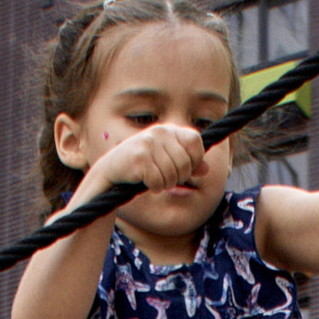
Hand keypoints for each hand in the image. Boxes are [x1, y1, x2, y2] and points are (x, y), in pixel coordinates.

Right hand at [89, 118, 212, 204]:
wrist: (112, 172)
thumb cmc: (142, 167)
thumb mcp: (166, 162)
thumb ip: (187, 164)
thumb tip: (207, 169)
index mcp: (168, 130)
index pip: (196, 142)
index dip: (194, 160)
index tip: (182, 168)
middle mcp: (160, 132)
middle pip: (186, 163)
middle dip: (178, 177)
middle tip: (163, 177)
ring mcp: (149, 144)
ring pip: (173, 175)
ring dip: (164, 184)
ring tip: (153, 179)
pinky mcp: (140, 158)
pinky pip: (159, 182)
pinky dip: (154, 188)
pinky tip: (144, 181)